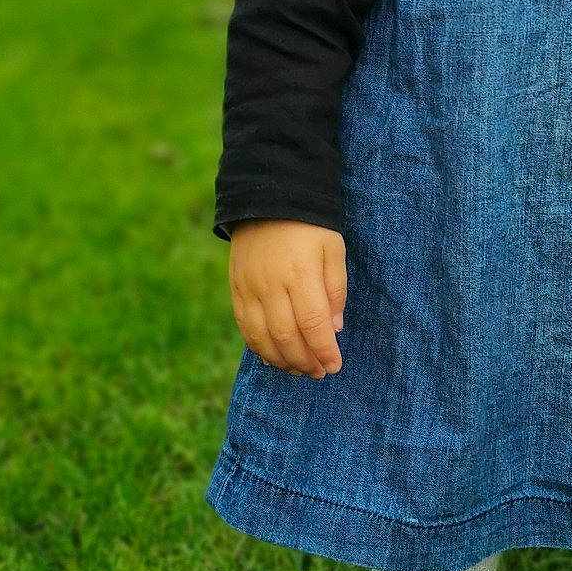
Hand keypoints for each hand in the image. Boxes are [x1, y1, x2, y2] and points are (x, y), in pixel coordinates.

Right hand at [228, 219, 346, 378]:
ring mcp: (249, 287)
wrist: (268, 197)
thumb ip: (335, 290)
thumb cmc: (310, 225)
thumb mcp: (333, 249)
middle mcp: (271, 284)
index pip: (313, 324)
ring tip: (298, 369)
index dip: (324, 350)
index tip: (334, 366)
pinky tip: (272, 356)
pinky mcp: (236, 287)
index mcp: (300, 274)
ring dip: (281, 360)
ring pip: (262, 336)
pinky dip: (258, 346)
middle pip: (286, 336)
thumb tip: (333, 329)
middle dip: (304, 360)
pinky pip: (244, 326)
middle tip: (318, 373)